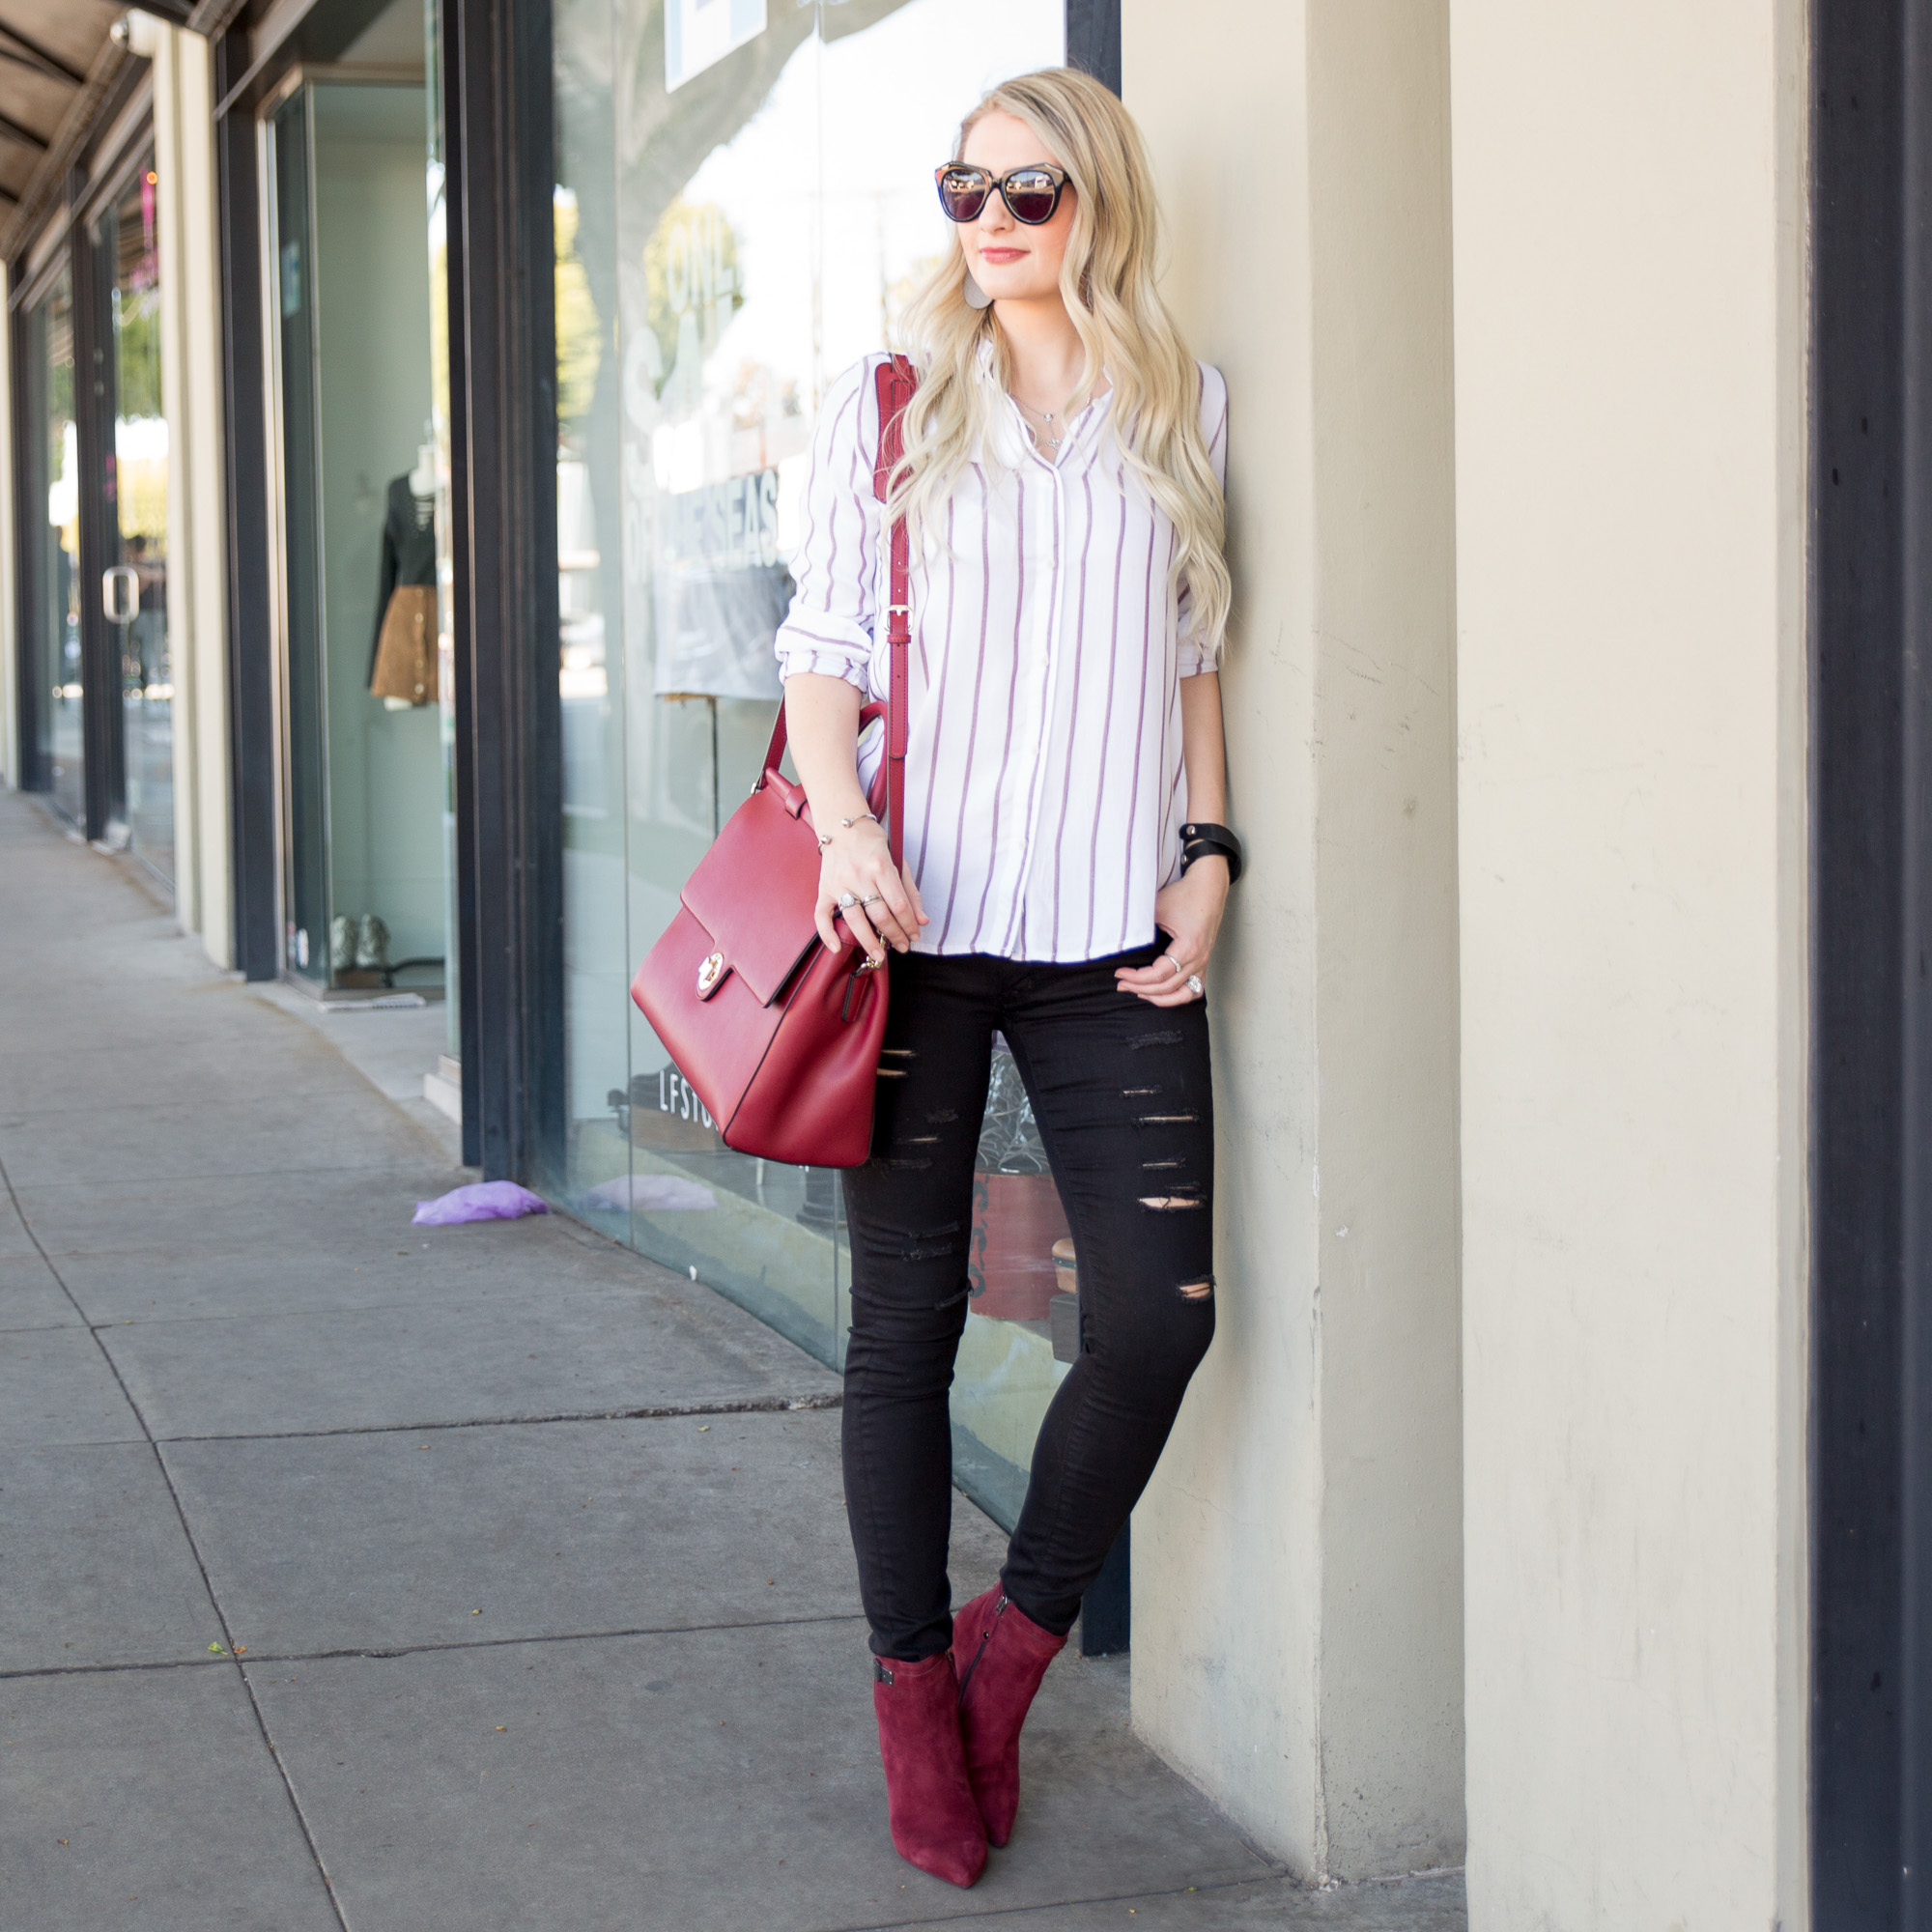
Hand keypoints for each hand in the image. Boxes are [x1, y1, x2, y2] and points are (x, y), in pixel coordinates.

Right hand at [814, 819, 929, 961]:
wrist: (842, 824)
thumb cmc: (873, 842)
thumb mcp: (897, 860)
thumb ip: (910, 891)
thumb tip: (922, 920)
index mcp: (880, 866)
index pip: (899, 904)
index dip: (909, 924)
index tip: (915, 935)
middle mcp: (859, 875)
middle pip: (880, 915)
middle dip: (894, 935)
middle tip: (903, 947)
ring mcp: (839, 883)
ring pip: (855, 919)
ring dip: (869, 941)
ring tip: (879, 956)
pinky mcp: (824, 888)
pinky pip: (822, 915)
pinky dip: (827, 934)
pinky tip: (837, 948)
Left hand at [1116, 858, 1228, 1004]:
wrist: (1209, 886)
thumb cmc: (1184, 895)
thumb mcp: (1157, 908)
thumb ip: (1140, 928)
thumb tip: (1120, 943)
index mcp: (1188, 948)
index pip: (1158, 975)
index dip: (1136, 977)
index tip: (1119, 972)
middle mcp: (1198, 960)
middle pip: (1167, 988)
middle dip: (1140, 988)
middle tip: (1121, 983)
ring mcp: (1203, 963)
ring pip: (1183, 995)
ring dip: (1160, 998)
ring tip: (1140, 993)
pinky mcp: (1203, 962)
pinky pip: (1194, 990)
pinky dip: (1177, 996)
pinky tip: (1161, 994)